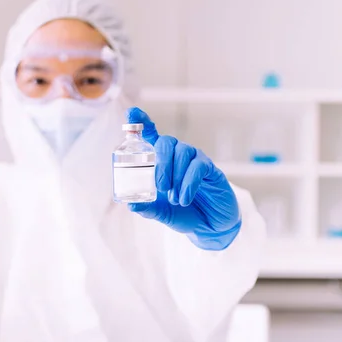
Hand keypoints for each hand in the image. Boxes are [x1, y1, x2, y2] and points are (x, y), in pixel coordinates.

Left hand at [126, 107, 240, 250]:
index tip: (131, 113)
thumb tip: (131, 204)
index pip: (151, 135)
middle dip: (161, 163)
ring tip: (174, 199)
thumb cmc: (183, 214)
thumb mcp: (161, 212)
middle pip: (167, 142)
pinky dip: (189, 183)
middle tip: (160, 187)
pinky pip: (198, 167)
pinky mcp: (210, 169)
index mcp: (162, 161)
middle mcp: (178, 156)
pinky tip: (184, 199)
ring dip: (176, 176)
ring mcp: (195, 159)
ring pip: (183, 152)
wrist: (209, 227)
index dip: (141, 122)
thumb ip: (147, 208)